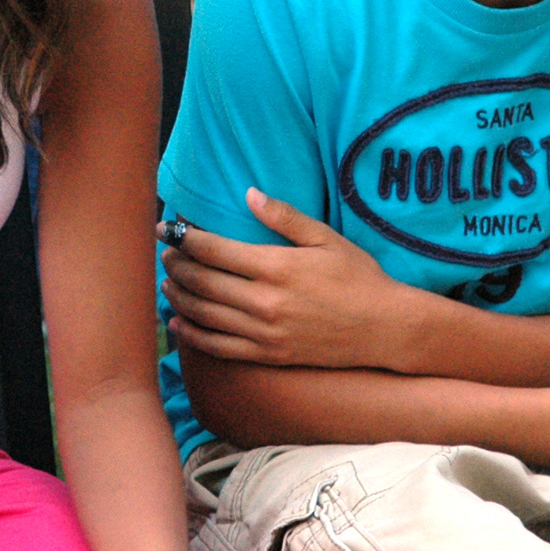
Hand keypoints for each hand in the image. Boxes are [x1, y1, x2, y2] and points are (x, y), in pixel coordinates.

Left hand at [162, 188, 410, 369]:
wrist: (384, 328)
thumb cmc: (359, 277)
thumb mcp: (326, 239)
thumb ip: (285, 217)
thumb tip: (249, 195)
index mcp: (277, 266)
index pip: (215, 250)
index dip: (185, 237)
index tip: (169, 227)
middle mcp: (265, 301)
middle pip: (202, 281)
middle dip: (177, 264)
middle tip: (165, 252)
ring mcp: (264, 332)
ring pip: (204, 314)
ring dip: (178, 296)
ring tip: (167, 281)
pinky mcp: (268, 355)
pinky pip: (219, 347)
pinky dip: (192, 334)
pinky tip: (178, 322)